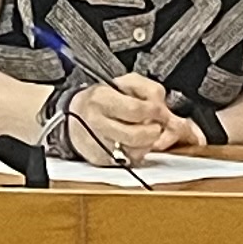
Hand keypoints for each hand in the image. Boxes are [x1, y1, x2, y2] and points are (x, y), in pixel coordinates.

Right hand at [65, 77, 180, 163]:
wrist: (75, 117)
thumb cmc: (105, 98)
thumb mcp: (126, 82)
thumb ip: (151, 92)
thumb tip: (168, 115)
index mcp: (101, 98)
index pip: (136, 109)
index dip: (155, 111)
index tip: (161, 111)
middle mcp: (97, 123)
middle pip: (137, 135)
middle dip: (155, 130)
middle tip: (156, 125)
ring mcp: (98, 144)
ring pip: (136, 151)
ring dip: (149, 143)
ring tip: (146, 132)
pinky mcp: (101, 161)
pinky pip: (129, 161)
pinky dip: (139, 152)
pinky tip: (135, 143)